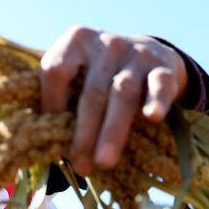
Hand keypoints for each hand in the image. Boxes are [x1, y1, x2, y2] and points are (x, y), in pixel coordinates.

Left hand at [40, 29, 187, 175]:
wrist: (147, 52)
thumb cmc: (99, 75)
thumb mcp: (78, 74)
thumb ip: (62, 98)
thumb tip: (45, 144)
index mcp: (76, 42)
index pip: (56, 70)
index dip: (51, 102)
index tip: (51, 134)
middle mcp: (106, 45)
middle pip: (92, 92)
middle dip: (85, 133)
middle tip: (80, 166)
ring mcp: (136, 54)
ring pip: (123, 93)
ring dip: (112, 131)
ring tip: (104, 162)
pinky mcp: (163, 68)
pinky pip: (160, 85)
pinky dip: (157, 101)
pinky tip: (152, 117)